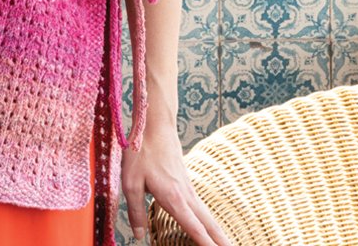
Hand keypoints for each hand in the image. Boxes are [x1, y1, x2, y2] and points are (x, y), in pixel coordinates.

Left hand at [121, 117, 231, 245]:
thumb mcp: (130, 183)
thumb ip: (135, 212)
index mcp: (174, 199)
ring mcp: (188, 188)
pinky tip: (207, 225)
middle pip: (209, 225)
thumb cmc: (141, 151)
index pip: (195, 229)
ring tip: (226, 244)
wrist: (155, 124)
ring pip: (207, 215)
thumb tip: (139, 235)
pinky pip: (201, 207)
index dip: (207, 245)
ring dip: (218, 232)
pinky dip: (209, 221)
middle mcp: (186, 196)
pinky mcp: (186, 182)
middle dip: (222, 241)